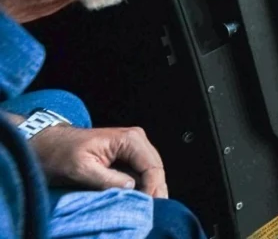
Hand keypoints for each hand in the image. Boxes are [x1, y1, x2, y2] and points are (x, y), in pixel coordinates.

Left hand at [29, 125, 167, 197]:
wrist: (48, 145)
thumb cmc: (61, 153)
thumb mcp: (81, 169)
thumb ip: (107, 179)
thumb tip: (131, 189)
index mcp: (129, 139)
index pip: (152, 167)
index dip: (152, 189)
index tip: (146, 207)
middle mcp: (136, 140)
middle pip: (156, 169)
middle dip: (156, 190)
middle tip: (152, 212)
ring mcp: (133, 147)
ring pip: (152, 172)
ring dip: (151, 189)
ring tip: (148, 208)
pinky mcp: (128, 156)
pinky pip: (142, 173)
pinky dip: (143, 186)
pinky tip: (140, 199)